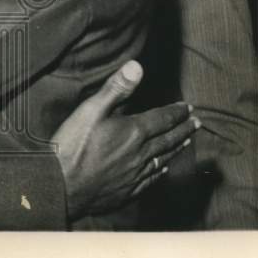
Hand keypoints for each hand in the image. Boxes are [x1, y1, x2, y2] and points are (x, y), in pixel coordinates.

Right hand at [52, 60, 199, 218]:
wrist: (61, 186)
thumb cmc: (73, 145)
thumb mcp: (91, 109)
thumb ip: (116, 88)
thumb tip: (137, 66)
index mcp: (133, 132)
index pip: (162, 119)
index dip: (176, 112)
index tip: (188, 107)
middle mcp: (141, 154)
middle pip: (168, 140)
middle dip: (183, 129)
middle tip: (196, 123)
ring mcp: (135, 174)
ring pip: (163, 159)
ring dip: (176, 148)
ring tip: (187, 142)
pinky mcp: (127, 191)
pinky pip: (151, 179)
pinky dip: (161, 170)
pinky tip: (163, 169)